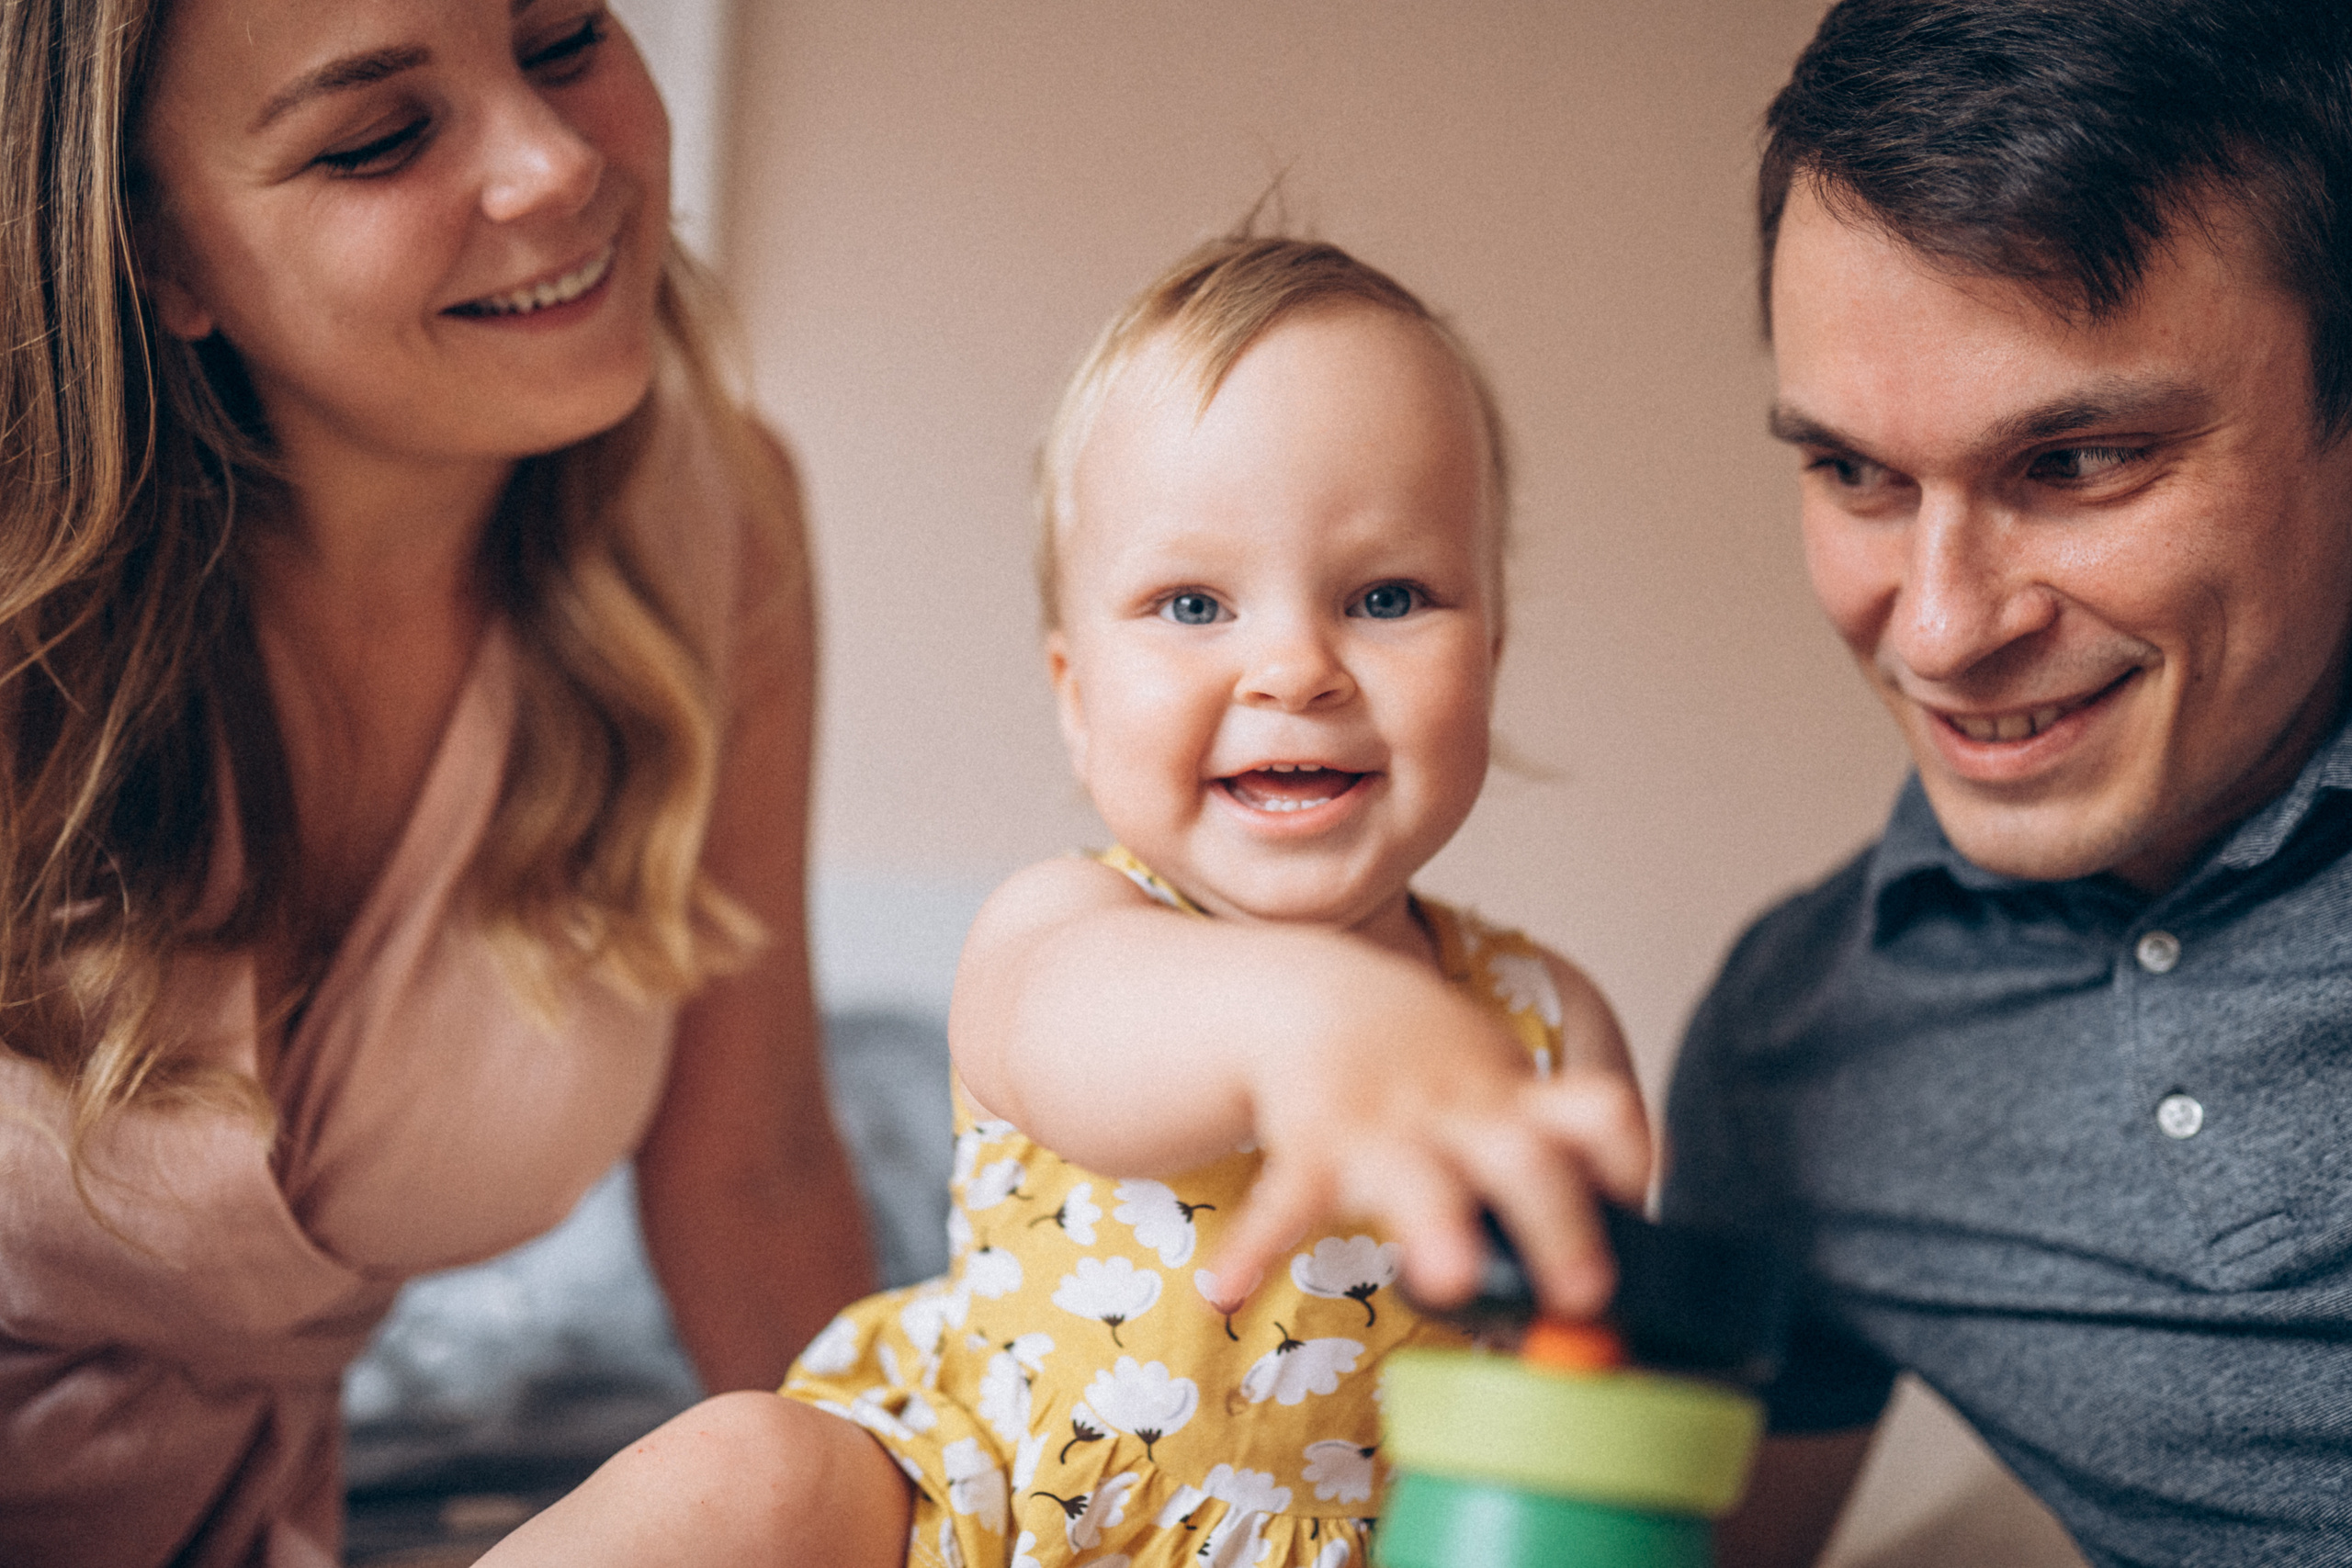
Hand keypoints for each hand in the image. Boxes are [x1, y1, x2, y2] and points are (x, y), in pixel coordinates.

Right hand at [1204, 981, 1651, 1319]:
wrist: (1313, 990)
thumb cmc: (1425, 1060)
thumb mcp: (1496, 1081)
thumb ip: (1558, 1142)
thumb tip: (1640, 1212)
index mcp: (1514, 1101)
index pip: (1594, 1113)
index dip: (1627, 1151)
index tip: (1645, 1197)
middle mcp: (1460, 1112)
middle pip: (1523, 1156)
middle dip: (1556, 1219)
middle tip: (1586, 1290)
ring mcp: (1384, 1125)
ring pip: (1415, 1175)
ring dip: (1432, 1223)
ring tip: (1448, 1279)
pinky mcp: (1310, 1140)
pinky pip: (1286, 1198)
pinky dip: (1256, 1245)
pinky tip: (1228, 1293)